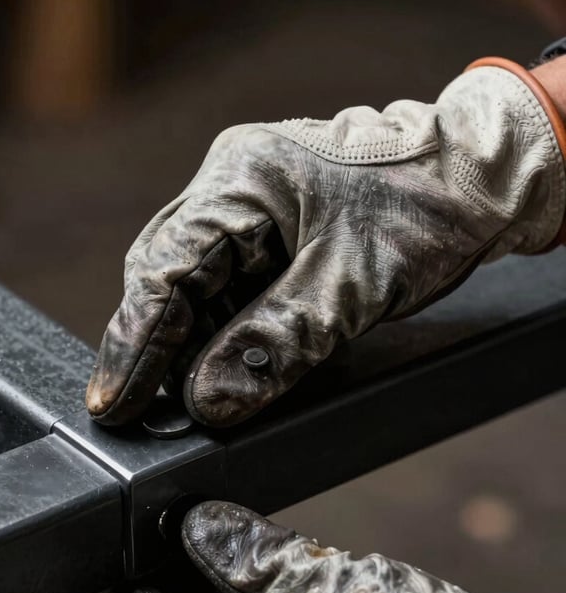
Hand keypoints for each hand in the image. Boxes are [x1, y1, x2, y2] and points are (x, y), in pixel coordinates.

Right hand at [87, 64, 564, 427]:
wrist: (478, 185)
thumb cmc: (424, 211)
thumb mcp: (350, 289)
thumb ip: (274, 346)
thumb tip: (208, 403)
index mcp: (241, 178)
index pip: (164, 269)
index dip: (135, 343)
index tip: (114, 404)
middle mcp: (230, 187)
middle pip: (165, 278)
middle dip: (154, 349)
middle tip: (141, 414)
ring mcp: (245, 208)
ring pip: (191, 290)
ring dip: (187, 348)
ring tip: (185, 404)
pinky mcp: (264, 233)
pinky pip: (224, 291)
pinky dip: (218, 337)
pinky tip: (220, 372)